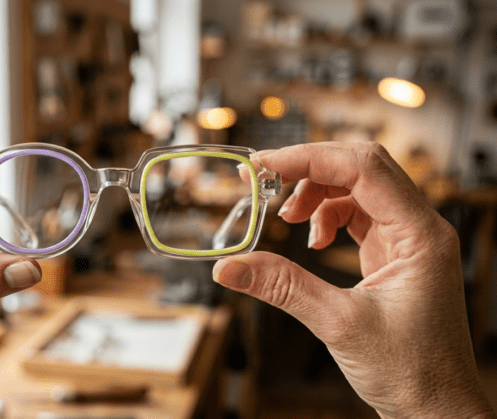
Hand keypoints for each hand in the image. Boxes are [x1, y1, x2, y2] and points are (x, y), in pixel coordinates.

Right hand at [213, 142, 494, 417]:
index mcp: (420, 234)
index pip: (363, 168)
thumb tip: (227, 268)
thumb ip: (282, 288)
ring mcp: (406, 240)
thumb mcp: (339, 325)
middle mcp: (418, 228)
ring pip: (356, 189)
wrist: (435, 409)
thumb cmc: (411, 372)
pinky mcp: (392, 254)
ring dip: (314, 195)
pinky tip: (311, 241)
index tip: (263, 165)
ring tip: (286, 220)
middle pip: (360, 168)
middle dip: (308, 169)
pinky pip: (355, 215)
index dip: (309, 159)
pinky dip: (325, 218)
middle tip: (262, 180)